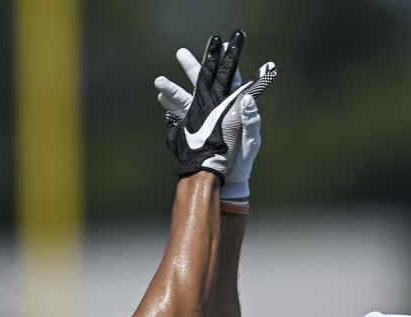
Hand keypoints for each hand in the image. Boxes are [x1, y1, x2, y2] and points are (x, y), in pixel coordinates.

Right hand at [162, 30, 276, 185]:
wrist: (227, 178)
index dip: (227, 62)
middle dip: (192, 67)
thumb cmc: (242, 159)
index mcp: (232, 107)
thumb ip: (249, 119)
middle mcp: (215, 108)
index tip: (222, 44)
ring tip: (159, 80)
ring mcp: (202, 118)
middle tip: (181, 53)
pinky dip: (169, 106)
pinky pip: (178, 115)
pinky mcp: (192, 129)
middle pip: (203, 82)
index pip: (230, 79)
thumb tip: (249, 97)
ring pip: (185, 97)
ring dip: (172, 88)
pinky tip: (161, 98)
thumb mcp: (250, 140)